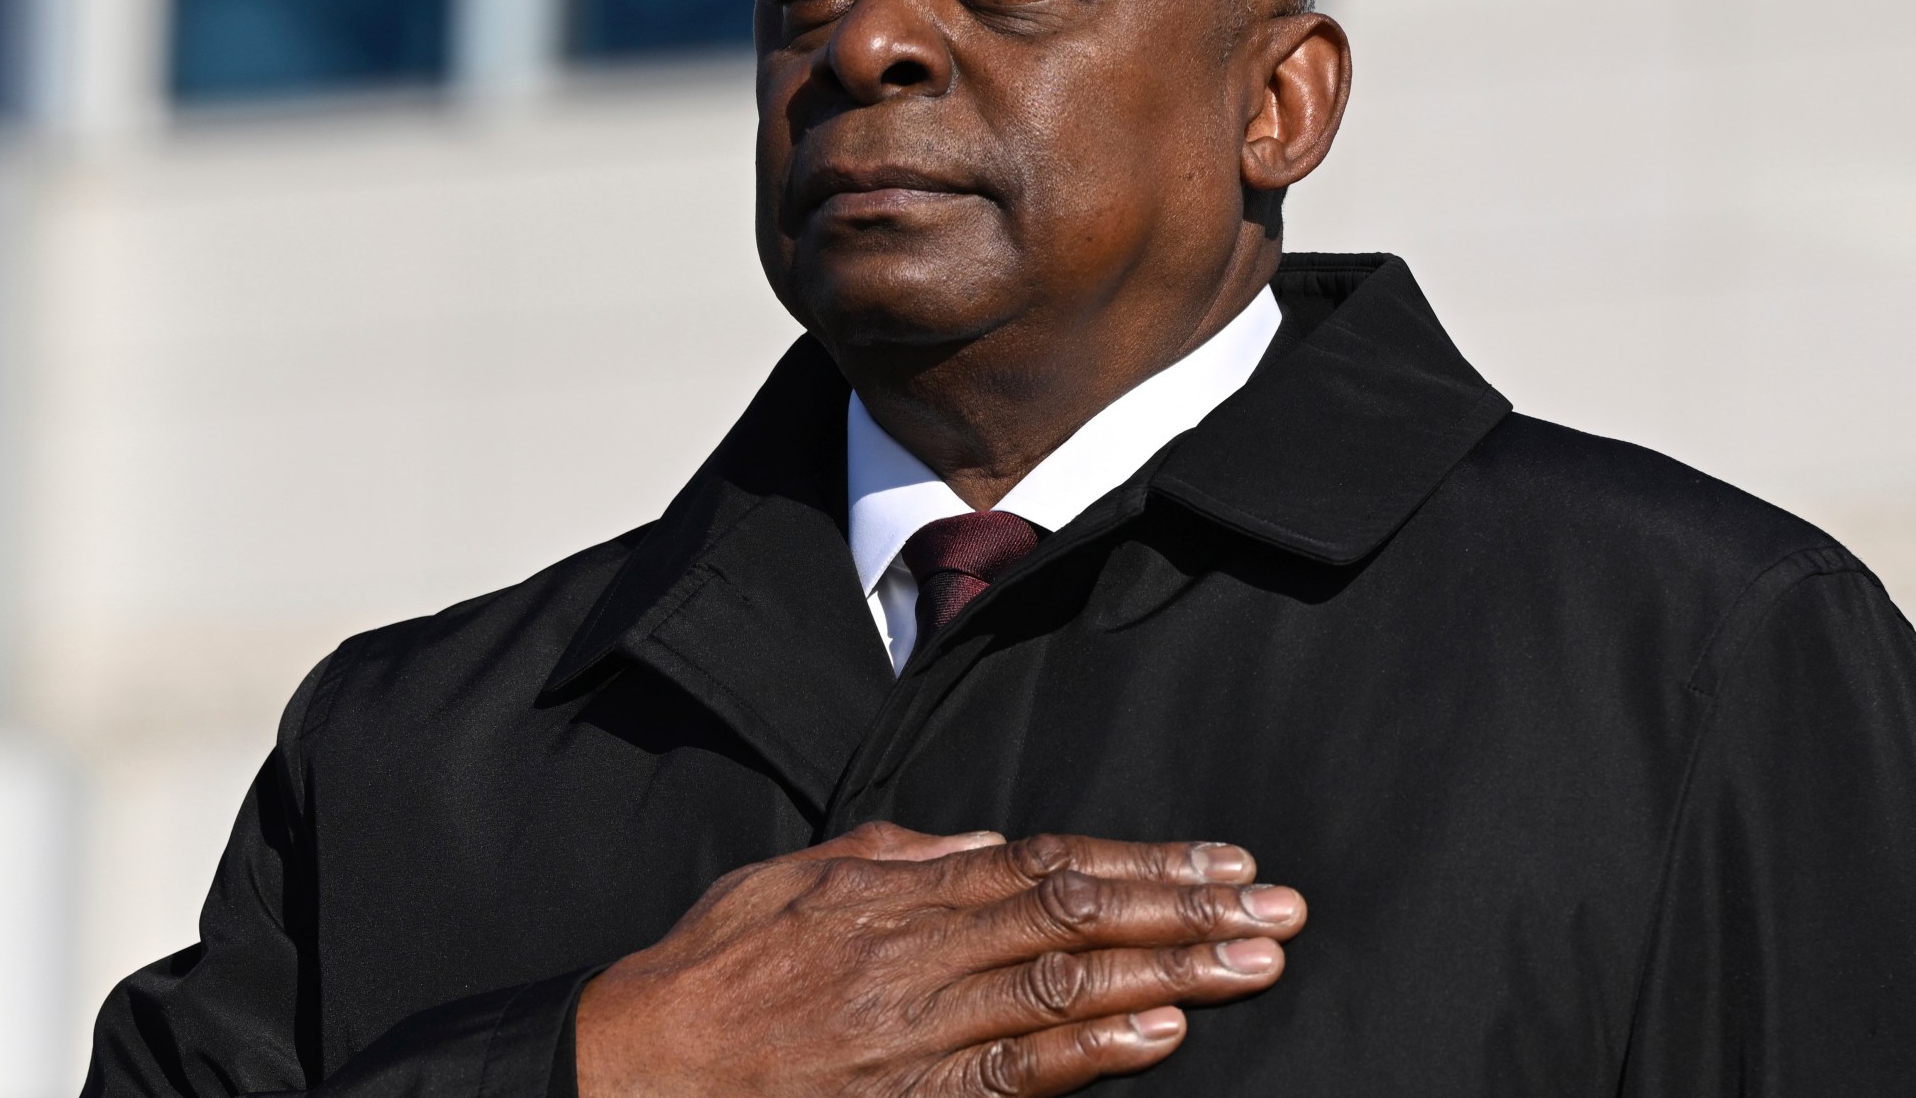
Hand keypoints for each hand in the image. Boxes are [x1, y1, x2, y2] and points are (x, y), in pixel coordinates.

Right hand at [571, 821, 1306, 1096]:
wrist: (640, 1067)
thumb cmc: (717, 966)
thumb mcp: (802, 875)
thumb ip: (904, 854)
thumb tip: (993, 842)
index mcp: (902, 892)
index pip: (1049, 866)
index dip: (1143, 863)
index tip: (1221, 861)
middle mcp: (922, 956)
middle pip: (1079, 920)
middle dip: (1186, 912)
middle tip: (1275, 908)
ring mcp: (920, 1035)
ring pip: (1067, 992)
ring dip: (1172, 975)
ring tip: (1255, 963)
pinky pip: (1016, 1078)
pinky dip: (1095, 1056)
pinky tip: (1164, 1033)